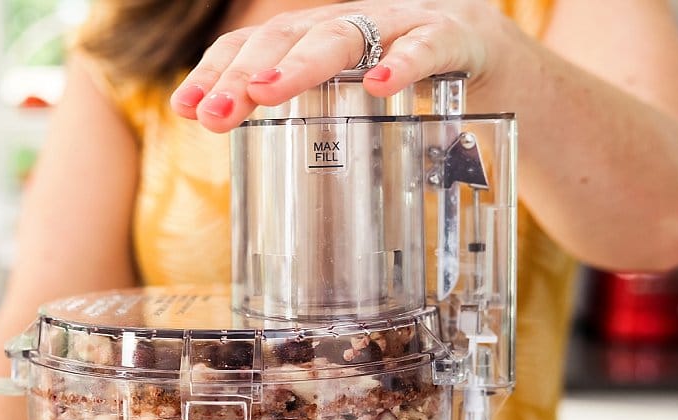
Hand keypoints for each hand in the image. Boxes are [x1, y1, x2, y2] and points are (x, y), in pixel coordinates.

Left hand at [170, 0, 517, 131]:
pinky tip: (378, 86)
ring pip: (346, 35)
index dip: (218, 71)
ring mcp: (400, 26)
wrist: (490, 59)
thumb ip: (297, 118)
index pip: (255, 44)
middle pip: (288, 35)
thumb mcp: (343, 104)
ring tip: (269, 91)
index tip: (187, 108)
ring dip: (303, 64)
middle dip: (246, 73)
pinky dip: (403, 64)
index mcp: (316, 39)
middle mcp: (350, 24)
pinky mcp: (452, 37)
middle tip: (215, 113)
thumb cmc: (400, 88)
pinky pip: (425, 47)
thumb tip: (225, 136)